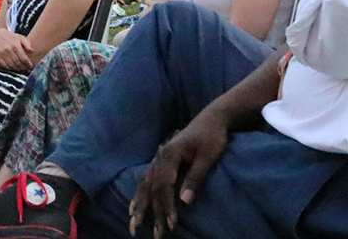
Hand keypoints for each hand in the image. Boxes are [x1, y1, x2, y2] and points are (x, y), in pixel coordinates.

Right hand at [0, 29, 32, 71]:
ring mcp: (2, 53)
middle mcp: (8, 50)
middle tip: (26, 70)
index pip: (23, 58)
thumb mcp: (19, 37)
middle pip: (18, 63)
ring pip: (11, 65)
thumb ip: (27, 43)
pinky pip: (4, 65)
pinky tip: (13, 68)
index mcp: (15, 45)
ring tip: (21, 70)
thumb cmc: (10, 37)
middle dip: (23, 68)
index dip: (28, 64)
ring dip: (17, 69)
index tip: (31, 67)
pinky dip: (9, 68)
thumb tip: (31, 50)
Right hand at [129, 108, 229, 237]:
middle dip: (152, 212)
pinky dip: (139, 193)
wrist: (211, 119)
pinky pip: (146, 179)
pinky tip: (135, 206)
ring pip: (145, 184)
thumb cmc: (212, 137)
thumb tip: (184, 201)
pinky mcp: (161, 161)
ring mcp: (158, 158)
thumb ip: (195, 178)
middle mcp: (160, 157)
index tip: (171, 224)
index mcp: (170, 155)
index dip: (166, 205)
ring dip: (140, 205)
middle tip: (154, 234)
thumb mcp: (208, 157)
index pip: (163, 185)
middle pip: (152, 188)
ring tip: (134, 224)